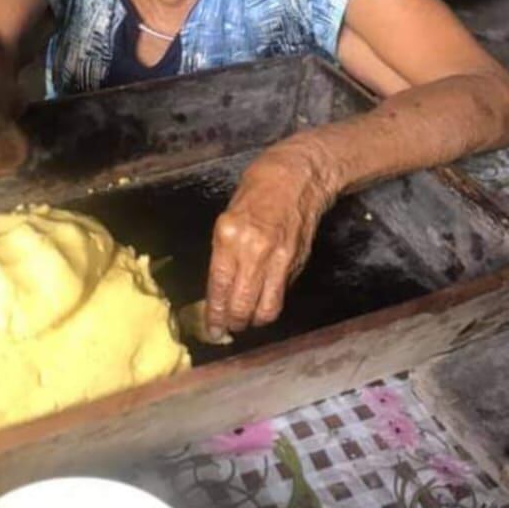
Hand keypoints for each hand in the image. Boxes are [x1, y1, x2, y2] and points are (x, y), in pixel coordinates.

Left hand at [205, 138, 339, 340]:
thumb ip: (224, 253)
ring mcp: (278, 259)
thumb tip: (221, 288)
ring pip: (265, 308)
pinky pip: (280, 295)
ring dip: (254, 320)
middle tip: (227, 329)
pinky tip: (262, 303)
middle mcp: (253, 250)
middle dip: (233, 323)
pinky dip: (270, 305)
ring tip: (246, 321)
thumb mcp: (227, 218)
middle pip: (242, 304)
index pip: (219, 286)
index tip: (212, 327)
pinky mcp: (296, 263)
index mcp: (229, 235)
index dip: (215, 314)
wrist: (295, 178)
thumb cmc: (256, 193)